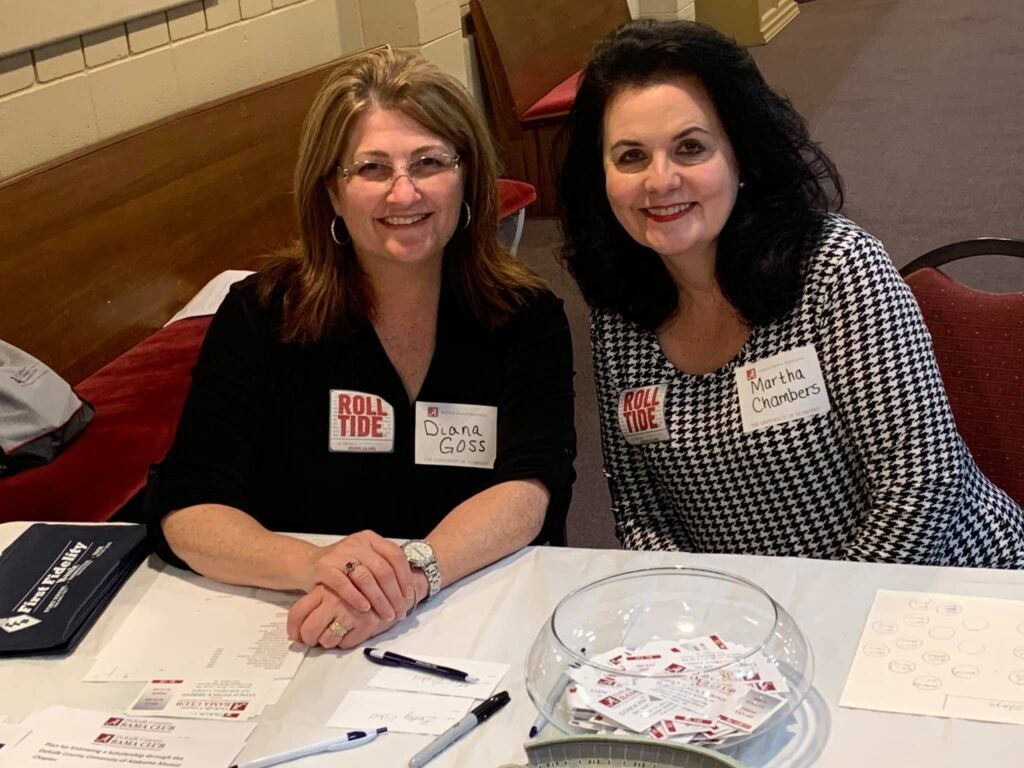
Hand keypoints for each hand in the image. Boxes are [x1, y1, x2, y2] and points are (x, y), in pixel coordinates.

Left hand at [287, 584, 412, 649]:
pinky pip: (345, 644)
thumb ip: (317, 601)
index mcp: (324, 589)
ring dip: (327, 642)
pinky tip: (350, 633)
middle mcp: (335, 600)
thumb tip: (297, 629)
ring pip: (326, 640)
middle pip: (309, 630)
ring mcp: (350, 612)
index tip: (295, 635)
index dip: (293, 629)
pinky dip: (345, 642)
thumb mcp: (335, 587)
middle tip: (312, 640)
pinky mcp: (366, 623)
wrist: (392, 584)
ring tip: (333, 636)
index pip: (298, 612)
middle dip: (308, 640)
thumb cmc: (360, 588)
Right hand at [306, 530, 415, 621]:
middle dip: (394, 595)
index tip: (409, 597)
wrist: (308, 563)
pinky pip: (343, 583)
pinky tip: (365, 609)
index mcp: (371, 539)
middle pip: (383, 569)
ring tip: (386, 615)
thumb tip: (410, 591)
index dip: (405, 578)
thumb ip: (383, 568)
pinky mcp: (324, 567)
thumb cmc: (342, 566)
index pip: (396, 556)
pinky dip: (356, 597)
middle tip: (399, 612)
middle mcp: (357, 543)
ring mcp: (340, 553)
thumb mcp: (365, 559)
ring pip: (366, 578)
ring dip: (379, 599)